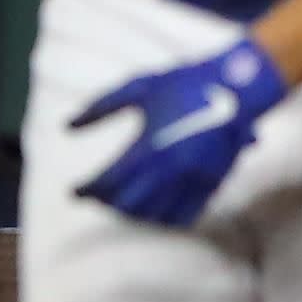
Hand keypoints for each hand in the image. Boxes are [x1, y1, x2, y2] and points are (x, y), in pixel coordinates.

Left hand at [71, 36, 284, 226]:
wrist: (235, 88)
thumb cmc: (182, 84)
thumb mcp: (137, 88)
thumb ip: (100, 108)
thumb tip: (67, 125)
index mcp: (148, 146)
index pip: (109, 181)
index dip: (88, 190)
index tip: (74, 191)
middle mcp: (169, 169)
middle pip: (129, 203)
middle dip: (108, 203)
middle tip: (96, 196)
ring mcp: (192, 180)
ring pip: (156, 214)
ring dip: (134, 213)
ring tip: (122, 203)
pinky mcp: (212, 184)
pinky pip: (186, 215)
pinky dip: (165, 218)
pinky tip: (154, 211)